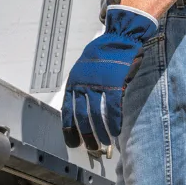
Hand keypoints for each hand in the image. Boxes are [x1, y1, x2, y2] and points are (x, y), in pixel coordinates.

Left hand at [61, 6, 158, 151]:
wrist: (119, 37)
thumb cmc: (104, 54)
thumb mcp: (86, 70)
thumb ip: (83, 87)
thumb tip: (85, 108)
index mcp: (73, 82)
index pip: (67, 111)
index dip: (69, 128)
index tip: (72, 142)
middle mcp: (82, 84)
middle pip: (80, 116)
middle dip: (85, 134)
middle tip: (91, 146)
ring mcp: (97, 83)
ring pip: (95, 114)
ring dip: (100, 131)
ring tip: (104, 141)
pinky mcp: (113, 83)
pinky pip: (112, 107)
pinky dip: (113, 121)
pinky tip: (115, 130)